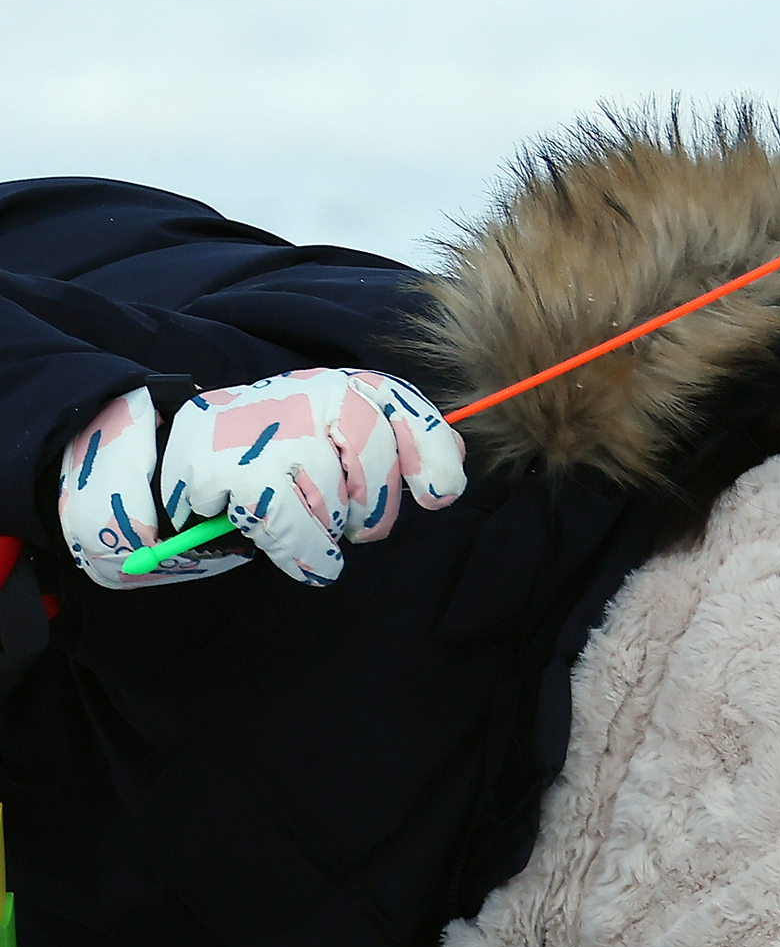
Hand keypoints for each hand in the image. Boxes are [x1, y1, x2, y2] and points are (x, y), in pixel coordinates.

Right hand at [60, 370, 465, 589]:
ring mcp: (260, 429)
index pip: (394, 400)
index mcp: (331, 387)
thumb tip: (450, 472)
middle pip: (371, 449)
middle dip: (377, 505)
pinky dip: (308, 555)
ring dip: (331, 530)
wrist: (161, 467)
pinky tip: (305, 559)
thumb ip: (386, 450)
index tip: (438, 492)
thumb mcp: (326, 448)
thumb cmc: (264, 466)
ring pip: (334, 494)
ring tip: (308, 529)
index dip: (427, 446)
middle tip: (358, 526)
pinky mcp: (223, 468)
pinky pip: (294, 526)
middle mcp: (300, 395)